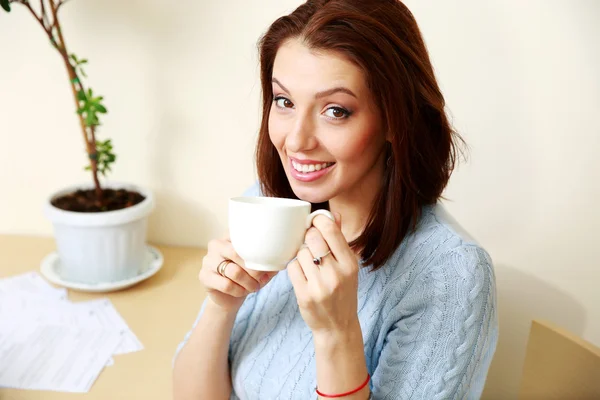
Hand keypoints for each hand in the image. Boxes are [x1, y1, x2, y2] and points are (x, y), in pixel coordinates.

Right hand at [200, 236, 277, 311]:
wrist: (228, 297)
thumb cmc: (246, 277)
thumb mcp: (260, 268)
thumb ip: (269, 261)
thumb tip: (281, 259)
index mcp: (230, 236)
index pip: (242, 234)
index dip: (257, 248)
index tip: (266, 259)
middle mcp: (216, 244)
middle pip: (237, 253)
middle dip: (253, 269)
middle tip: (261, 278)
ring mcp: (208, 260)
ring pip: (233, 271)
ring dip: (248, 282)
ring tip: (254, 287)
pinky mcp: (204, 276)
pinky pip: (226, 284)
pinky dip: (238, 291)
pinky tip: (242, 292)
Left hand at [287, 213, 359, 334]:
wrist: (338, 327)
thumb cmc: (342, 292)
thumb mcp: (348, 267)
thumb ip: (339, 240)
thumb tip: (333, 214)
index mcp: (350, 264)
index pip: (331, 230)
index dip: (319, 220)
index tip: (314, 222)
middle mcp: (336, 274)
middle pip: (312, 238)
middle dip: (308, 238)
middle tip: (310, 244)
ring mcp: (320, 286)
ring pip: (300, 253)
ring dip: (301, 255)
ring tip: (309, 265)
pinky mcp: (305, 295)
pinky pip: (292, 268)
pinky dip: (294, 268)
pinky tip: (302, 275)